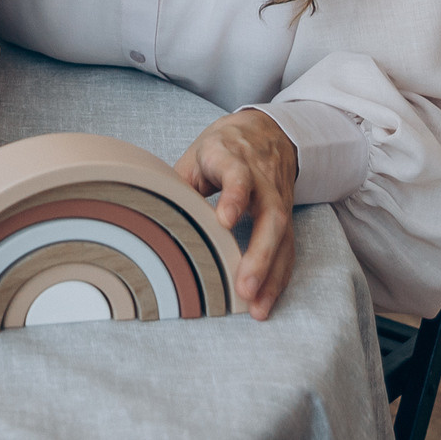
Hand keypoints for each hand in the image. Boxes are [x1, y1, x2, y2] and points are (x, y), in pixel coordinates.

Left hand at [175, 108, 299, 319]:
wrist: (265, 131)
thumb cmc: (222, 148)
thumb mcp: (195, 155)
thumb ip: (179, 184)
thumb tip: (153, 218)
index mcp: (232, 156)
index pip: (237, 174)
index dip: (234, 195)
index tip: (225, 220)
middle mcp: (262, 179)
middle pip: (270, 215)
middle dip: (260, 254)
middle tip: (244, 286)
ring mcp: (278, 198)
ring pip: (283, 236)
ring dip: (271, 275)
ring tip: (256, 308)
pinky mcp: (286, 216)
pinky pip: (287, 248)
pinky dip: (278, 278)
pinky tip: (266, 302)